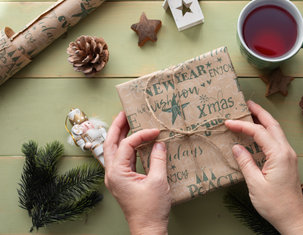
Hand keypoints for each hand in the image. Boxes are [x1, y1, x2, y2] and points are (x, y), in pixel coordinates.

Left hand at [104, 111, 169, 234]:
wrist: (148, 228)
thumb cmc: (151, 209)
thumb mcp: (158, 181)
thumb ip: (158, 159)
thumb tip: (159, 143)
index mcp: (117, 173)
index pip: (127, 145)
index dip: (141, 135)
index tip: (156, 131)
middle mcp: (112, 174)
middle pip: (110, 144)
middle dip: (117, 127)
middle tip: (126, 112)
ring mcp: (116, 178)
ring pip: (114, 151)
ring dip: (120, 136)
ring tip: (128, 122)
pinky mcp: (122, 181)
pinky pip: (122, 159)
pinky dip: (127, 148)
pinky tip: (135, 142)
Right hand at [225, 101, 302, 234]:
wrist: (293, 218)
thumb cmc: (275, 204)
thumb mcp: (255, 184)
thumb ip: (246, 163)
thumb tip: (237, 147)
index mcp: (279, 155)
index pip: (259, 132)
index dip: (242, 125)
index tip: (227, 122)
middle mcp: (287, 151)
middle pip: (273, 125)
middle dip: (259, 112)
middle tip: (246, 103)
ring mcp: (289, 156)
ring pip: (277, 131)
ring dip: (265, 120)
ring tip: (251, 113)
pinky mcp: (288, 162)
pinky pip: (277, 140)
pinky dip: (268, 132)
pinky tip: (259, 133)